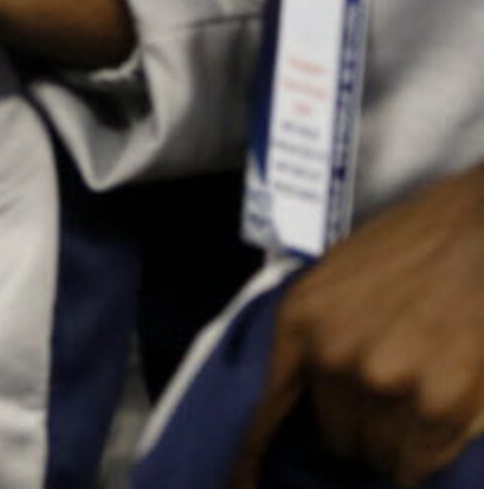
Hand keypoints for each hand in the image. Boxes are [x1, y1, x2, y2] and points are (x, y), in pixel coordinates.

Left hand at [236, 166, 483, 486]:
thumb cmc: (413, 250)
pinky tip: (440, 418)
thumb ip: (315, 337)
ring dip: (394, 441)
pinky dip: (427, 454)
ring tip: (419, 397)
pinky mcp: (439, 407)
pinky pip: (419, 463)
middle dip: (358, 426)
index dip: (246, 459)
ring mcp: (385, 385)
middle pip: (334, 435)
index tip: (237, 486)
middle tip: (389, 396)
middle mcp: (333, 358)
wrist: (481, 234)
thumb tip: (299, 403)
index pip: (261, 409)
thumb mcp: (336, 281)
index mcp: (300, 323)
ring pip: (378, 454)